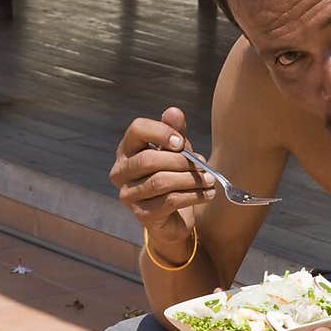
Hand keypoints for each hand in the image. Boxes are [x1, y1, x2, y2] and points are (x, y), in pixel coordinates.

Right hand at [110, 106, 216, 258]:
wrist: (173, 218)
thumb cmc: (172, 178)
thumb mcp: (176, 152)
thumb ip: (175, 132)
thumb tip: (174, 111)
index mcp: (126, 150)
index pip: (137, 130)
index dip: (161, 132)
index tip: (181, 142)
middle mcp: (120, 171)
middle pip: (148, 159)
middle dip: (181, 162)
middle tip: (203, 166)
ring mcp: (128, 195)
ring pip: (160, 182)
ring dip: (190, 180)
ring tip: (210, 180)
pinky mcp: (142, 215)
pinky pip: (170, 201)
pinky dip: (193, 196)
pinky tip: (208, 194)